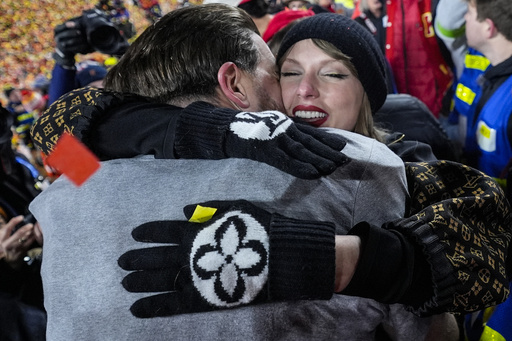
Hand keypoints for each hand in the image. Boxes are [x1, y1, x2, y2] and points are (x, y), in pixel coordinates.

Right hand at [0, 216, 37, 268]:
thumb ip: (9, 229)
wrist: (8, 259)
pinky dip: (32, 238)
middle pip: (17, 234)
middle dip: (24, 229)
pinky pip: (28, 244)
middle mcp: (7, 244)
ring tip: (34, 228)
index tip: (21, 217)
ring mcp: (14, 249)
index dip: (14, 222)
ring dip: (30, 233)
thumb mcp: (4, 237)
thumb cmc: (7, 244)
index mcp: (2, 238)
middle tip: (31, 225)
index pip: (7, 228)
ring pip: (24, 240)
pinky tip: (35, 234)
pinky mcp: (21, 252)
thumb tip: (18, 218)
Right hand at [53, 21, 92, 66]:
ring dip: (77, 40)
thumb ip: (72, 25)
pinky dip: (79, 47)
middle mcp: (57, 36)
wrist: (65, 50)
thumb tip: (82, 17)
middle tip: (80, 32)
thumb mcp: (68, 29)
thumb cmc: (69, 36)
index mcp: (57, 30)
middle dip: (73, 33)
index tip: (75, 24)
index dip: (68, 25)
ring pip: (69, 42)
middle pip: (66, 34)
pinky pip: (72, 48)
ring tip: (84, 38)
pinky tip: (85, 45)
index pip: (61, 27)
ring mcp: (60, 44)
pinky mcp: (65, 50)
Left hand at [118, 200, 335, 317]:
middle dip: (138, 259)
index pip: (164, 230)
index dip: (148, 232)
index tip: (134, 234)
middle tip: (122, 262)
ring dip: (140, 282)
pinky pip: (173, 303)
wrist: (281, 257)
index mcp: (197, 231)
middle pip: (156, 257)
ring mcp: (195, 277)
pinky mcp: (202, 298)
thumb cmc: (260, 230)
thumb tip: (185, 209)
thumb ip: (209, 209)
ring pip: (159, 280)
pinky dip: (153, 306)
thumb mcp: (236, 208)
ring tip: (124, 284)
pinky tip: (136, 309)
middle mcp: (190, 254)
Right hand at [175, 103, 349, 178]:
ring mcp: (275, 139)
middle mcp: (284, 130)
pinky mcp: (265, 150)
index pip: (311, 133)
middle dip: (329, 151)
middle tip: (345, 160)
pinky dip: (301, 167)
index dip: (327, 140)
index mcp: (285, 125)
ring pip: (302, 151)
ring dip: (320, 160)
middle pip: (311, 142)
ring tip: (334, 168)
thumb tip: (295, 144)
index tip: (343, 146)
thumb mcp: (268, 129)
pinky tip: (313, 173)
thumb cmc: (244, 130)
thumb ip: (282, 135)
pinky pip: (286, 161)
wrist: (222, 128)